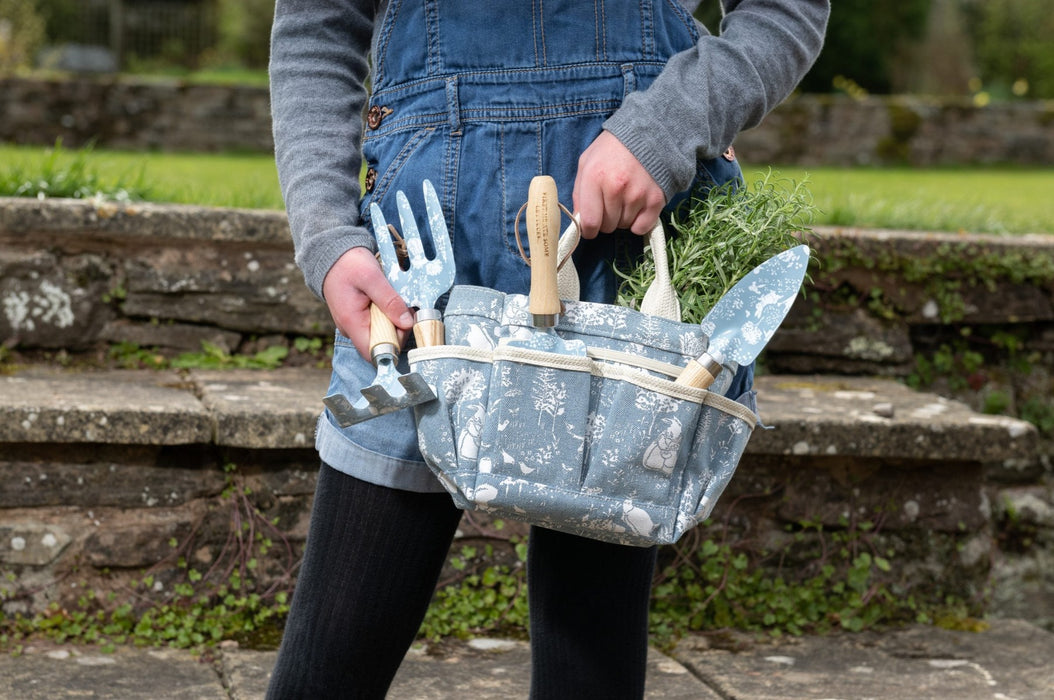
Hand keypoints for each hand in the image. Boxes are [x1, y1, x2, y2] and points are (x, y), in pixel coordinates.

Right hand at [321, 246, 414, 360]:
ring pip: (382, 334)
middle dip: (398, 329)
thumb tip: (407, 323)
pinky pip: (378, 324)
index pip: (374, 352)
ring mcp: (354, 324)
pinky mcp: (359, 318)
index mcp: (351, 322)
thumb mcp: (372, 277)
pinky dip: (387, 314)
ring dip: (393, 320)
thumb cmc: (348, 264)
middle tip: (403, 307)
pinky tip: (387, 300)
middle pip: (381, 344)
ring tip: (394, 300)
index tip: (404, 324)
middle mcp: (351, 328)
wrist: (333, 254)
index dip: (394, 344)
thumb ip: (389, 300)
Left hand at [572, 130, 665, 238]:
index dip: (588, 230)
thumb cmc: (611, 150)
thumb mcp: (586, 163)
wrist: (647, 135)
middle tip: (610, 203)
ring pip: (624, 226)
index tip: (590, 227)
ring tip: (625, 198)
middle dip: (606, 220)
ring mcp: (637, 195)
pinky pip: (642, 227)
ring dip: (622, 218)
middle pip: (607, 226)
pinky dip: (638, 222)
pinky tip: (637, 208)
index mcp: (595, 178)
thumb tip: (580, 221)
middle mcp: (616, 188)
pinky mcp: (655, 200)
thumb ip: (579, 193)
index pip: (589, 222)